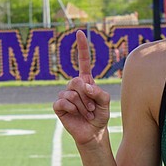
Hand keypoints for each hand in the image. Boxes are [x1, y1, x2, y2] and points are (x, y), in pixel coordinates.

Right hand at [53, 30, 110, 145]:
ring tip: (86, 113)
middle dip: (86, 96)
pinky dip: (71, 108)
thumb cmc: (100, 115)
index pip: (83, 61)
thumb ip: (99, 92)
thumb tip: (84, 86)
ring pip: (71, 94)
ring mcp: (65, 95)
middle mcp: (74, 86)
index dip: (82, 47)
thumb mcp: (106, 102)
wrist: (93, 132)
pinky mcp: (59, 106)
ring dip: (81, 106)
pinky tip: (74, 114)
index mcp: (86, 81)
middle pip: (76, 81)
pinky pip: (62, 101)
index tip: (80, 32)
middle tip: (91, 107)